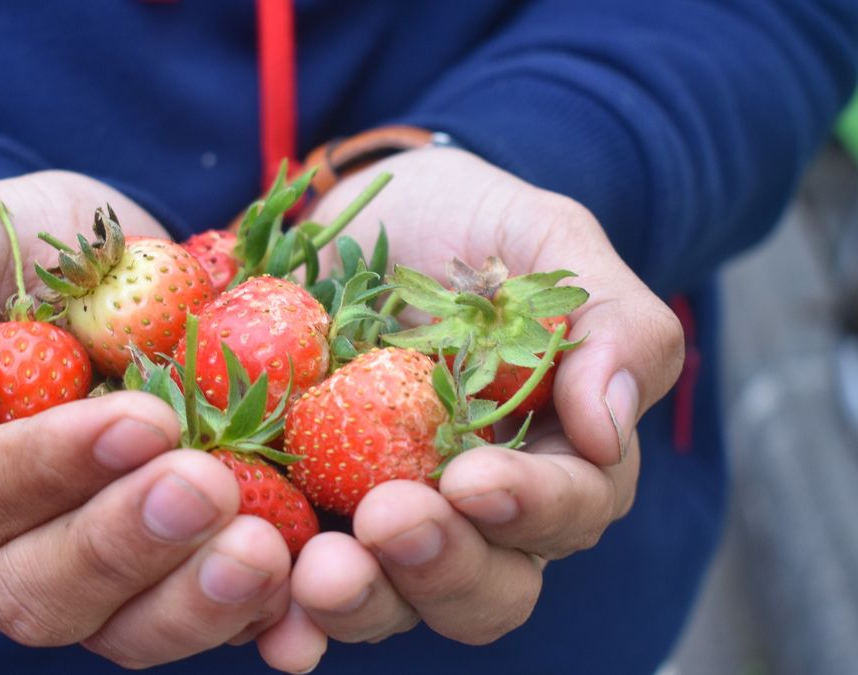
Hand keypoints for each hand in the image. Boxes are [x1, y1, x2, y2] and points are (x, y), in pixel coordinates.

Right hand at [0, 172, 293, 668]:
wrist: (105, 279)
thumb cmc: (12, 258)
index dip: (46, 468)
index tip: (139, 418)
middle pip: (37, 590)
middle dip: (126, 542)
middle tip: (208, 483)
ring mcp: (76, 581)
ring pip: (120, 630)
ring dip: (193, 599)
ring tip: (265, 550)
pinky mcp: (158, 584)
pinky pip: (197, 625)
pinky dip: (253, 620)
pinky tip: (302, 597)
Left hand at [275, 147, 682, 647]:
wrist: (357, 213)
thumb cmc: (470, 228)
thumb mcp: (553, 247)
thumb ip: (614, 326)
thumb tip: (609, 433)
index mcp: (552, 459)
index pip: (567, 511)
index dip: (531, 508)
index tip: (476, 480)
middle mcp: (471, 513)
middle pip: (484, 590)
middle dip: (442, 568)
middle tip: (390, 520)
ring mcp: (381, 519)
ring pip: (391, 603)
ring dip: (360, 602)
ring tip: (319, 572)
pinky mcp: (301, 512)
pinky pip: (293, 585)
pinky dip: (279, 612)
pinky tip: (265, 619)